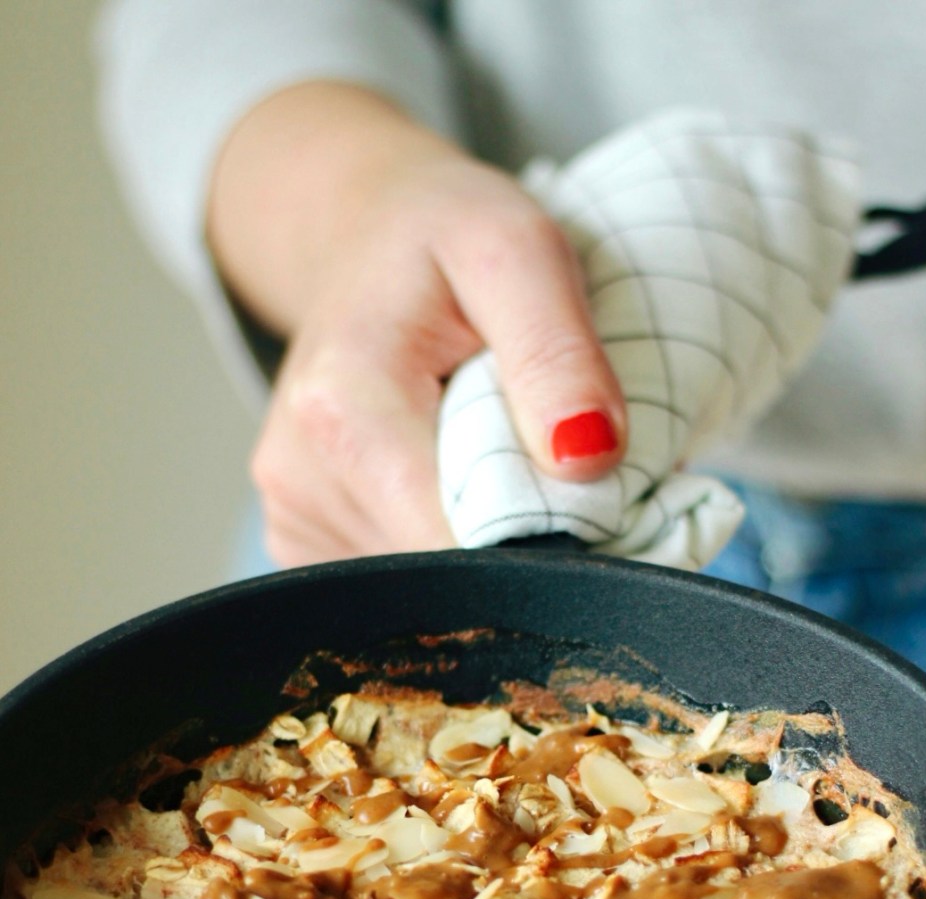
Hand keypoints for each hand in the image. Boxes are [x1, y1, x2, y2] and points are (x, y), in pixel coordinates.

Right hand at [207, 84, 625, 565]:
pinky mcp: (298, 536)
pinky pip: (392, 577)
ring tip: (488, 460)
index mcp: (345, 407)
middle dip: (510, 545)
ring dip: (476, 543)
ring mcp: (290, 514)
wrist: (358, 236)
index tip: (588, 508)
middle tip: (546, 468)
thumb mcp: (520, 250)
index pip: (458, 542)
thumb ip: (557, 352)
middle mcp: (297, 475)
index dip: (536, 546)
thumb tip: (589, 457)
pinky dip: (439, 543)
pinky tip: (446, 481)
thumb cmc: (443, 237)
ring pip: (420, 588)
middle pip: (440, 573)